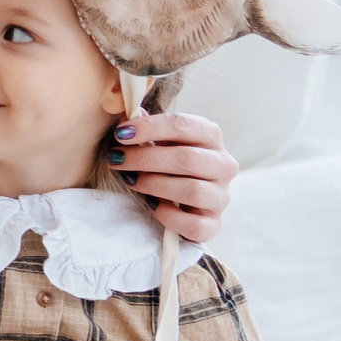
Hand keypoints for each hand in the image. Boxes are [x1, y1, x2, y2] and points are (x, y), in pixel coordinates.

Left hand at [103, 110, 236, 241]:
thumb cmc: (170, 164)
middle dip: (145, 159)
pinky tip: (152, 206)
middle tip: (117, 160)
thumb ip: (145, 128)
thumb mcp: (159, 141)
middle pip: (187, 159)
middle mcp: (223, 164)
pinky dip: (168, 216)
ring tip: (131, 181)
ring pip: (192, 191)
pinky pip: (194, 224)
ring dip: (154, 185)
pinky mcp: (213, 224)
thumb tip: (125, 116)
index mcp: (210, 136)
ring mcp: (221, 196)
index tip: (121, 133)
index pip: (183, 125)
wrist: (187, 201)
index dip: (149, 127)